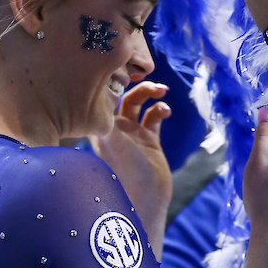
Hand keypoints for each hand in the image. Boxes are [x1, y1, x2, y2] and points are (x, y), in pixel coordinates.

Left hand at [91, 81, 171, 253]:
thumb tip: (106, 89)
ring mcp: (132, 134)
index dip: (112, 80)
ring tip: (163, 91)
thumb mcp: (113, 142)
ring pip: (139, 104)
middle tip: (149, 77)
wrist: (146, 199)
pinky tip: (166, 111)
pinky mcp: (149, 141)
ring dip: (150, 93)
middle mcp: (115, 128)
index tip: (125, 67)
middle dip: (136, 84)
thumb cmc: (125, 172)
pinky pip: (154, 117)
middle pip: (122, 95)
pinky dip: (161, 109)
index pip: (103, 96)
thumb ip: (108, 117)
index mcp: (101, 126)